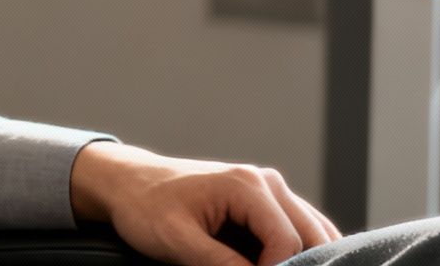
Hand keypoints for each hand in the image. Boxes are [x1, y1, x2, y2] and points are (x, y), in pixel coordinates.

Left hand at [70, 142, 340, 265]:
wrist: (126, 183)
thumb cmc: (144, 207)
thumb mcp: (178, 241)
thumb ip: (222, 265)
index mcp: (247, 185)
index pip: (288, 242)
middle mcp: (267, 182)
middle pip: (312, 236)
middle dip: (299, 265)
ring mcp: (269, 189)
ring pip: (313, 232)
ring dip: (304, 259)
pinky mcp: (265, 201)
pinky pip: (299, 229)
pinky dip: (299, 250)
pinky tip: (282, 265)